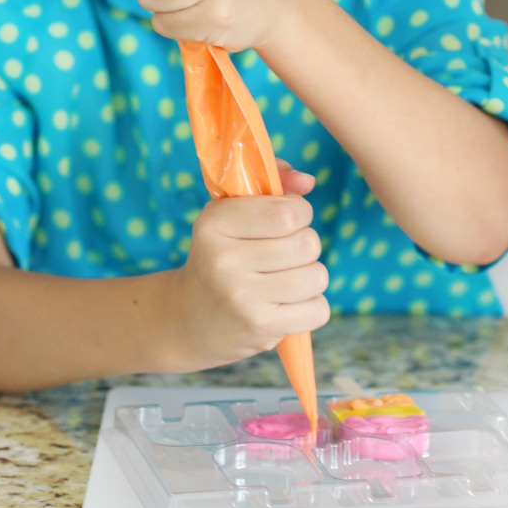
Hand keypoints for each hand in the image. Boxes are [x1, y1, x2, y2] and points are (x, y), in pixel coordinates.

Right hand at [163, 190, 328, 370]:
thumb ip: (273, 184)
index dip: (299, 213)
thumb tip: (308, 181)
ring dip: (310, 278)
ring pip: (317, 276)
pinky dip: (311, 307)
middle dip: (304, 246)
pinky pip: (318, 310)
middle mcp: (224, 260)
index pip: (288, 212)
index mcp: (214, 222)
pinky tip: (286, 306)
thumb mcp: (232, 213)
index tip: (284, 222)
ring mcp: (241, 297)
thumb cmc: (222, 254)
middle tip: (282, 255)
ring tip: (284, 281)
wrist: (188, 319)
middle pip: (308, 243)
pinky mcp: (259, 327)